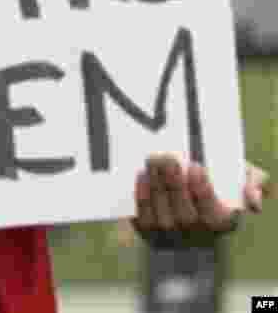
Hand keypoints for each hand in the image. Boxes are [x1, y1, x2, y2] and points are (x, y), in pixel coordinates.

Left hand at [132, 154, 270, 244]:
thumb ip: (254, 183)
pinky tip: (141, 176)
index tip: (195, 166)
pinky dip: (142, 198)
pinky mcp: (150, 232)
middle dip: (174, 185)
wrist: (190, 193)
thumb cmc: (219, 183)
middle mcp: (196, 234)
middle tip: (168, 158)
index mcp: (221, 222)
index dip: (202, 191)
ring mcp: (172, 236)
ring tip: (153, 160)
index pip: (212, 213)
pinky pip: (144, 219)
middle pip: (184, 215)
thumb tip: (253, 201)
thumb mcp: (240, 178)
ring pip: (162, 216)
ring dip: (156, 187)